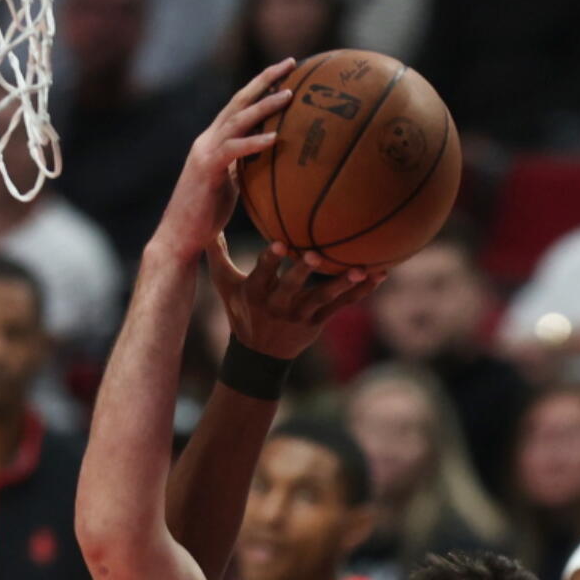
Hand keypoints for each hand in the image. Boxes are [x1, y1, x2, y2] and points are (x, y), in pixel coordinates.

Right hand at [155, 59, 295, 262]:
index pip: (240, 106)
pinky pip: (233, 151)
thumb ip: (243, 169)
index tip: (285, 73)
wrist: (179, 237)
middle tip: (290, 63)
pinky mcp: (206, 169)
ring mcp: (205, 152)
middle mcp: (208, 139)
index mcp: (215, 142)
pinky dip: (254, 143)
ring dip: (264, 106)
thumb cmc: (205, 218)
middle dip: (265, 79)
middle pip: (239, 100)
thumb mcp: (229, 187)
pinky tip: (274, 139)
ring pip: (237, 120)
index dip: (261, 86)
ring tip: (289, 96)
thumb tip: (266, 163)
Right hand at [207, 239, 385, 361]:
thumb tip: (201, 223)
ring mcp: (300, 316)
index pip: (262, 274)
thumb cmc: (240, 311)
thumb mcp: (224, 286)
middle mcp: (278, 305)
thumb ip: (216, 254)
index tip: (280, 244)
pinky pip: (341, 307)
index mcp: (255, 293)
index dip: (270, 260)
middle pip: (291, 287)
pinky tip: (379, 276)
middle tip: (316, 255)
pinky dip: (360, 293)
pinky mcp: (317, 323)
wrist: (258, 356)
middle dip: (303, 272)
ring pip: (322, 298)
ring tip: (360, 271)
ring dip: (341, 285)